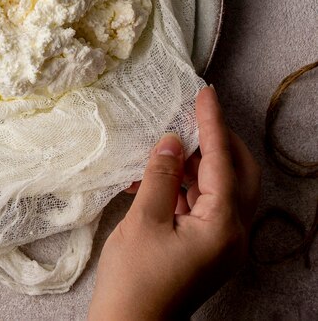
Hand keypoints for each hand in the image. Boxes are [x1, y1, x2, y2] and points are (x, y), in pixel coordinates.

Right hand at [88, 87, 260, 319]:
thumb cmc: (134, 279)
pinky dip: (186, 185)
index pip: (222, 161)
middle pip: (238, 174)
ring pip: (221, 188)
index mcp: (222, 228)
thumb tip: (174, 141)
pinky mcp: (205, 247)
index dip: (212, 124)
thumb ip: (162, 176)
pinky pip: (204, 204)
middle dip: (218, 141)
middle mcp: (232, 234)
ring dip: (198, 163)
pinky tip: (158, 176)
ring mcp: (220, 243)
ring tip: (170, 143)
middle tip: (194, 116)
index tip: (205, 93)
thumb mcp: (144, 220)